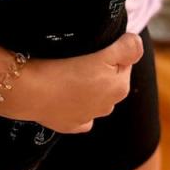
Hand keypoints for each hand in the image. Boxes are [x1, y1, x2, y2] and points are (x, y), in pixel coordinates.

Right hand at [0, 32, 143, 133]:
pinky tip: (63, 94)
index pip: (124, 61)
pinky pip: (77, 112)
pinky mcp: (69, 125)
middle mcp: (108, 107)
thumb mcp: (102, 55)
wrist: (31, 90)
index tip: (93, 45)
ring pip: (93, 96)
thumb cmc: (66, 69)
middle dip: (100, 69)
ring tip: (68, 71)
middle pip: (109, 79)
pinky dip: (73, 104)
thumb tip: (138, 44)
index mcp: (120, 88)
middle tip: (80, 56)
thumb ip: (127, 49)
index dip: (111, 50)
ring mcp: (87, 118)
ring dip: (86, 85)